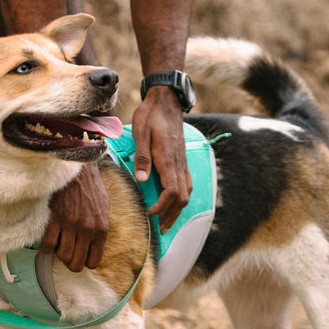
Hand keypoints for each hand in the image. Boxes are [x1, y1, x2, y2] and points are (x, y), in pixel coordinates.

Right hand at [41, 163, 109, 271]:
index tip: (80, 256)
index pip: (93, 261)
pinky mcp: (55, 218)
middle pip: (76, 263)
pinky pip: (48, 245)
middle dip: (71, 263)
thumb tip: (95, 246)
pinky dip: (47, 247)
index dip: (85, 262)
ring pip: (62, 256)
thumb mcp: (104, 207)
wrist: (77, 169)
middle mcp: (87, 230)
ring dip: (59, 254)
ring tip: (59, 244)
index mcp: (101, 229)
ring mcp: (70, 225)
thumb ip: (100, 228)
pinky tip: (49, 241)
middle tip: (67, 254)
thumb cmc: (91, 187)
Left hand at [131, 86, 191, 232]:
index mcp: (168, 159)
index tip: (149, 212)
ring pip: (187, 193)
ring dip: (177, 210)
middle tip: (159, 228)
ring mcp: (182, 162)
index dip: (162, 207)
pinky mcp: (182, 160)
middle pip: (182, 198)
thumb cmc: (151, 115)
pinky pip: (186, 184)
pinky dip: (180, 198)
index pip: (172, 193)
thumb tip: (142, 180)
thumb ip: (142, 157)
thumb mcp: (141, 132)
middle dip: (171, 215)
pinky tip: (172, 203)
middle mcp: (178, 164)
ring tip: (165, 221)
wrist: (166, 100)